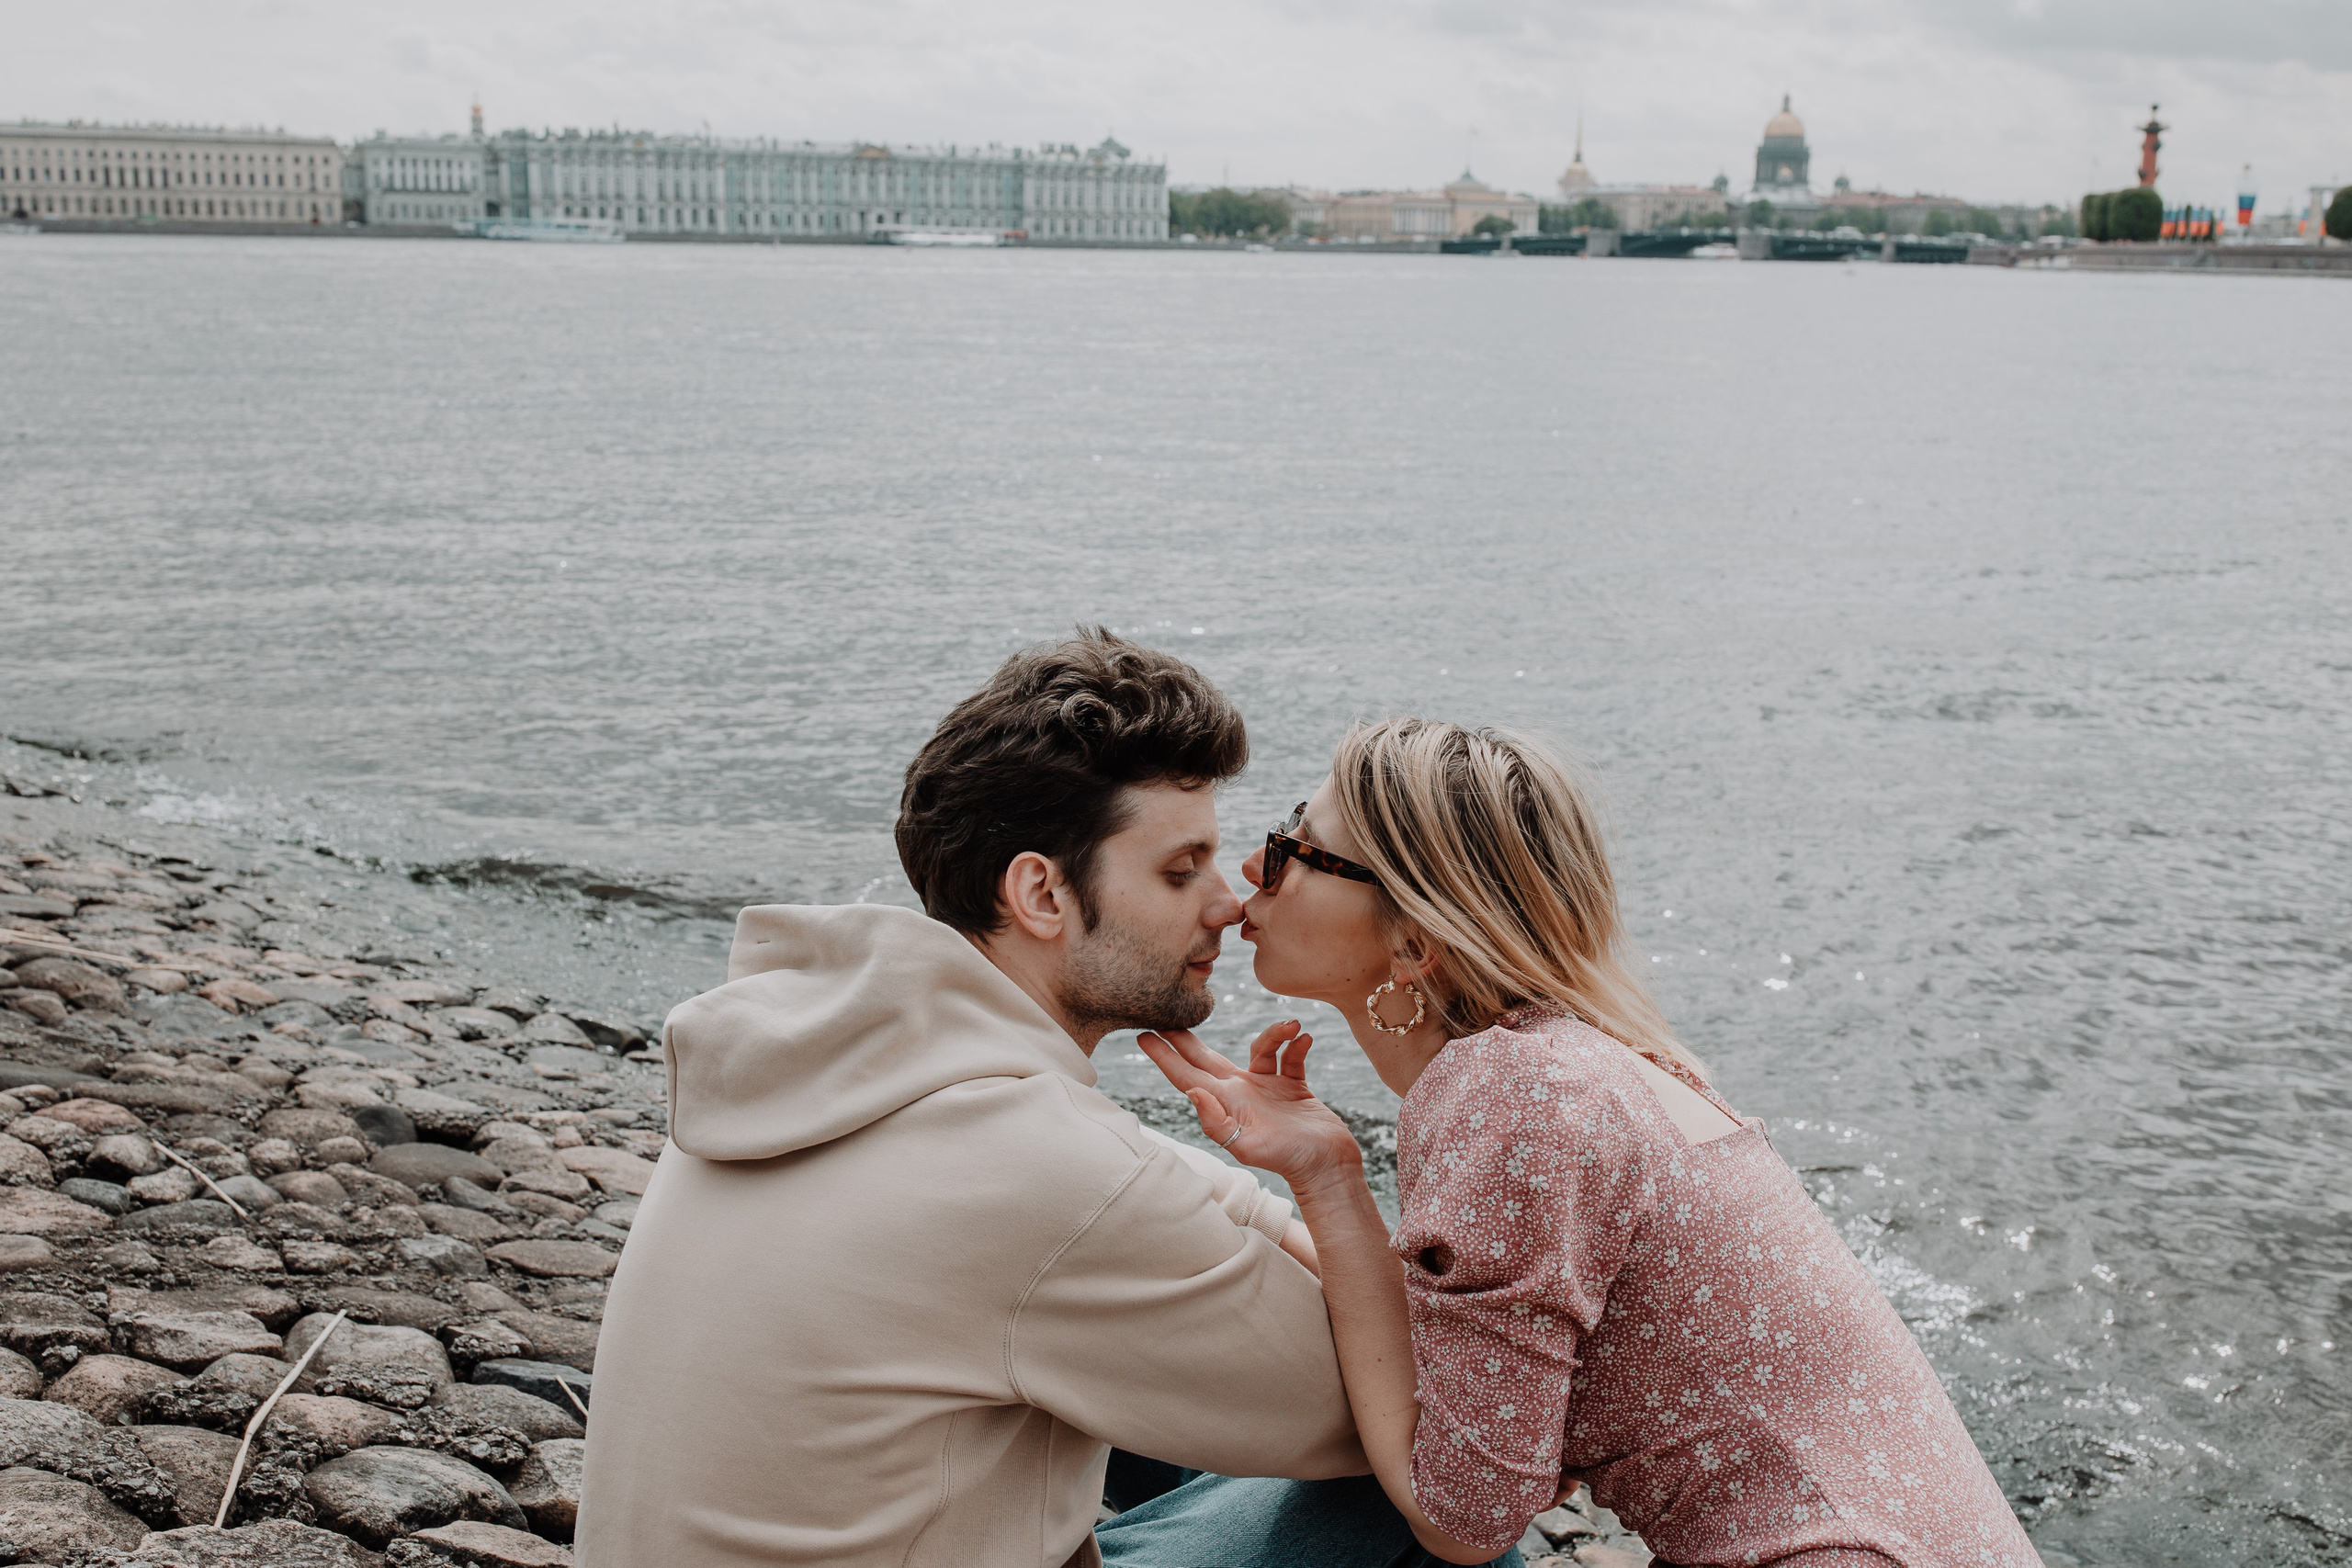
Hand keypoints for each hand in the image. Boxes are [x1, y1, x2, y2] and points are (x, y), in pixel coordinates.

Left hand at [1137, 1022, 1363, 1189]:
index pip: (1187, 1075)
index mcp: (1225, 1104)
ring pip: (1260, 1048)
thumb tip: (1192, 1091)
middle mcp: (1241, 1093)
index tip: (1142, 1035)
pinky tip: (1305, 1037)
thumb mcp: (1246, 1147)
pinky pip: (1292, 1058)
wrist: (1326, 1167)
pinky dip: (1297, 1046)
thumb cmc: (1286, 1160)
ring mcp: (1267, 1088)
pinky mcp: (1293, 1087)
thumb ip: (1217, 1122)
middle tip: (1168, 1014)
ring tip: (1290, 1025)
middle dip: (1187, 1037)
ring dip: (1273, 1034)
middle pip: (1208, 1057)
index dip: (1165, 1056)